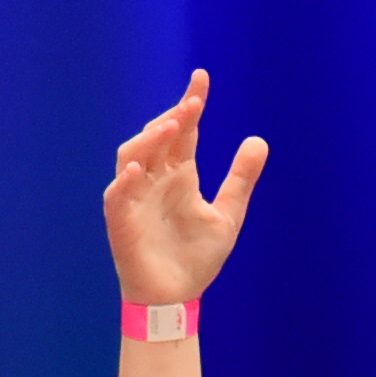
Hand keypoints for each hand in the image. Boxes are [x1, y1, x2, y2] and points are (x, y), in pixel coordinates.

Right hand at [103, 73, 264, 309]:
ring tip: (169, 128)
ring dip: (148, 141)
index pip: (183, 132)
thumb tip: (259, 139)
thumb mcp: (227, 215)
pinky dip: (124, 182)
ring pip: (132, 157)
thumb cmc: (196, 257)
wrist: (176, 298)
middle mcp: (155, 180)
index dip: (191, 105)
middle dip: (172, 118)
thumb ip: (240, 179)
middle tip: (192, 103)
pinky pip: (117, 196)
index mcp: (179, 175)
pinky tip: (136, 170)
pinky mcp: (121, 222)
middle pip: (157, 138)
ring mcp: (135, 198)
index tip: (201, 78)